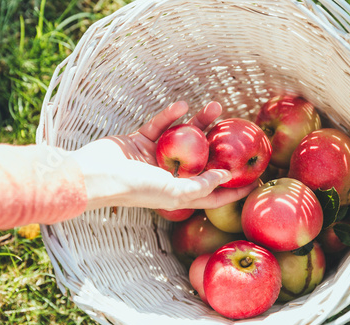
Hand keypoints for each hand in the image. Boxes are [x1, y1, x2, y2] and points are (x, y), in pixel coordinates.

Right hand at [70, 101, 257, 210]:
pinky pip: (160, 126)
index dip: (234, 190)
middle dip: (219, 145)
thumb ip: (200, 185)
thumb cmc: (134, 188)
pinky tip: (182, 105)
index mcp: (180, 192)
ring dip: (199, 123)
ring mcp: (155, 157)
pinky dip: (170, 116)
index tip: (256, 181)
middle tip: (236, 129)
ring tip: (215, 106)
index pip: (213, 194)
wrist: (94, 175)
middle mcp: (171, 175)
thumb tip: (226, 176)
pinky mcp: (141, 141)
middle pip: (202, 160)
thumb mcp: (172, 191)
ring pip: (184, 138)